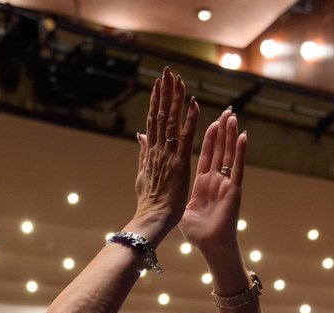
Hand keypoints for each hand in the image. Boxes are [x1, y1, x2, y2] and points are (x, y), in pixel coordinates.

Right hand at [130, 67, 198, 242]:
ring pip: (171, 121)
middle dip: (164, 92)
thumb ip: (142, 153)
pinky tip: (194, 103)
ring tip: (178, 79)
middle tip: (168, 71)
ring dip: (175, 100)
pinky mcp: (180, 163)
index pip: (153, 120)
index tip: (159, 83)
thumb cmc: (149, 202)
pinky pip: (186, 138)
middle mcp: (158, 149)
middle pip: (161, 115)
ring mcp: (168, 155)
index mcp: (150, 152)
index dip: (156, 100)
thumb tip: (140, 135)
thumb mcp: (142, 174)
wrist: (151, 219)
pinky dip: (190, 120)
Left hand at [180, 108, 245, 254]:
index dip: (208, 138)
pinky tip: (243, 137)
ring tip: (232, 116)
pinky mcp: (233, 190)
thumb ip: (175, 191)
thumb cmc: (197, 233)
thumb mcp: (182, 207)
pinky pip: (237, 168)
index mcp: (202, 184)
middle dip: (222, 131)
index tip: (210, 121)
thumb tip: (164, 185)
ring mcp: (226, 184)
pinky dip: (240, 152)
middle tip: (225, 111)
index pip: (206, 155)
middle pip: (219, 150)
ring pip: (229, 155)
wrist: (210, 246)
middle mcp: (215, 181)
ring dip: (231, 135)